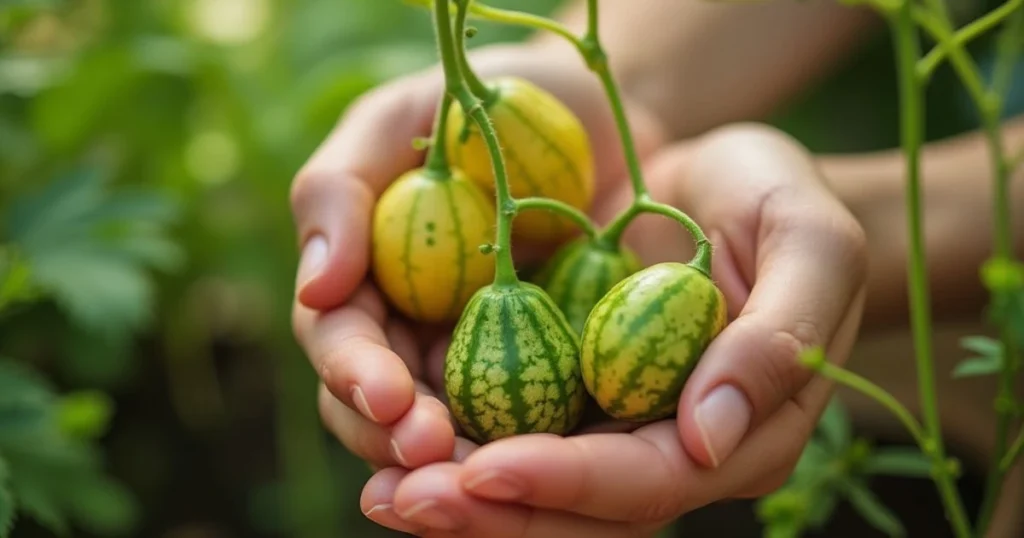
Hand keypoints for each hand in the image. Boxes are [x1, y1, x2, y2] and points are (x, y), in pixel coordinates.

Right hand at [289, 42, 665, 475]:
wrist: (598, 112)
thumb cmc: (486, 102)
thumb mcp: (402, 118)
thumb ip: (339, 190)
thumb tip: (314, 287)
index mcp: (368, 286)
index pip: (342, 345)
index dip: (356, 375)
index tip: (387, 393)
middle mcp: (415, 338)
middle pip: (384, 413)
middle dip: (399, 439)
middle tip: (431, 453)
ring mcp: (481, 363)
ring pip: (454, 436)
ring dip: (460, 465)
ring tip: (486, 477)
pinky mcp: (554, 375)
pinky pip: (536, 426)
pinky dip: (534, 454)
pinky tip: (551, 468)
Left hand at [357, 124, 868, 536]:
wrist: (723, 172)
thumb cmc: (776, 195)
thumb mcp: (809, 241)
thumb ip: (779, 338)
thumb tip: (707, 438)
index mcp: (741, 429)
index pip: (650, 480)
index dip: (568, 483)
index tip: (485, 470)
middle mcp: (676, 448)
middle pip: (583, 513)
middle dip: (494, 514)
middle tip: (404, 500)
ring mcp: (619, 425)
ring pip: (541, 494)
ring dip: (461, 500)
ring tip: (384, 494)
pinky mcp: (574, 393)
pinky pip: (514, 435)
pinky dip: (456, 448)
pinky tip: (394, 439)